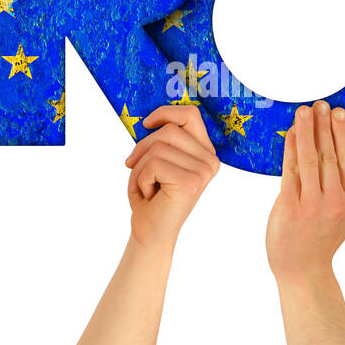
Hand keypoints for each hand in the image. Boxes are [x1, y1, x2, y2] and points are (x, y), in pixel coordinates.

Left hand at [123, 105, 219, 251]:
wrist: (151, 232)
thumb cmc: (152, 197)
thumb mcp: (158, 160)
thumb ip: (161, 139)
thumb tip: (150, 117)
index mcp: (205, 153)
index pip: (191, 114)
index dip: (166, 112)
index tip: (146, 123)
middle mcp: (210, 161)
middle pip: (169, 129)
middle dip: (143, 147)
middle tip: (134, 167)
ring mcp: (203, 172)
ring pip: (158, 147)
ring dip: (140, 167)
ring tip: (146, 186)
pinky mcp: (190, 182)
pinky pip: (153, 164)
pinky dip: (141, 179)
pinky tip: (149, 194)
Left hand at [266, 101, 344, 279]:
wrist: (303, 270)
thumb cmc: (319, 240)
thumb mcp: (341, 214)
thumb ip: (339, 187)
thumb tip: (333, 151)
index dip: (342, 133)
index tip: (339, 113)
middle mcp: (336, 200)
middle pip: (330, 154)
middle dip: (324, 126)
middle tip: (321, 104)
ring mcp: (313, 204)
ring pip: (311, 159)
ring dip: (307, 132)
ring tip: (304, 111)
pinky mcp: (291, 207)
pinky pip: (291, 172)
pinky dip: (291, 149)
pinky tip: (291, 134)